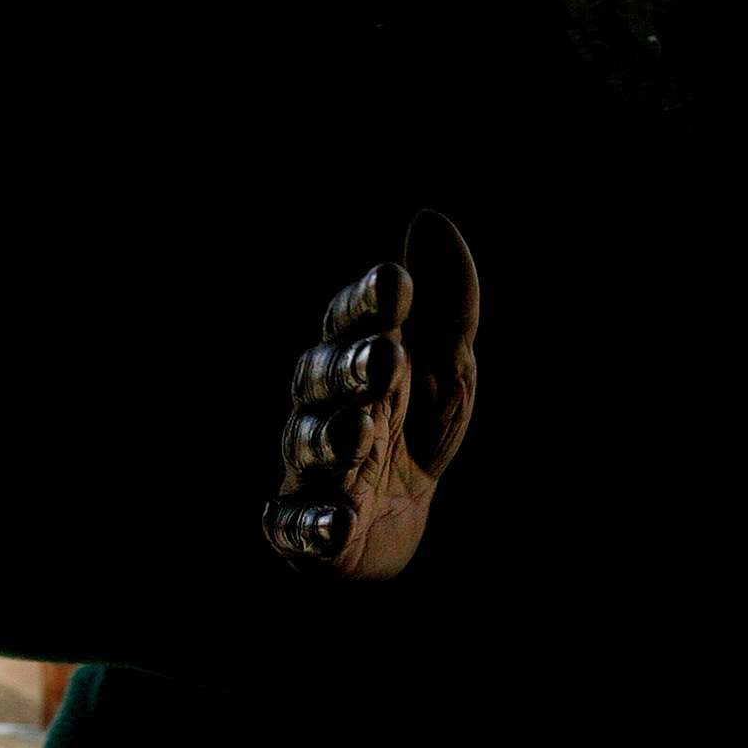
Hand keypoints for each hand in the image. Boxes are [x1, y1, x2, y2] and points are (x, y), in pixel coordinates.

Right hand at [261, 211, 479, 581]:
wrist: (396, 525)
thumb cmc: (415, 432)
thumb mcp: (448, 373)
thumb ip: (448, 309)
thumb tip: (429, 219)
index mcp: (356, 362)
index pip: (351, 323)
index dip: (366, 304)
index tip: (395, 282)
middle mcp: (323, 408)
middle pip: (324, 379)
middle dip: (352, 368)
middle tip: (386, 358)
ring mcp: (311, 469)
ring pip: (309, 446)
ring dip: (332, 438)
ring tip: (359, 432)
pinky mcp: (303, 528)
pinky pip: (299, 525)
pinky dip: (313, 525)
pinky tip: (335, 523)